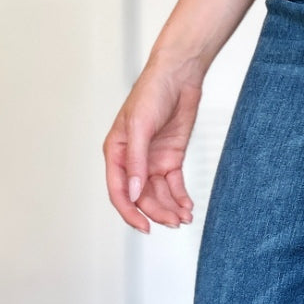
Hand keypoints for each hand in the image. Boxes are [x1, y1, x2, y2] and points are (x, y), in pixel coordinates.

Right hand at [103, 55, 203, 232]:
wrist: (178, 76)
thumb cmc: (151, 93)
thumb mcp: (140, 127)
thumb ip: (137, 162)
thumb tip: (134, 192)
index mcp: (115, 153)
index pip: (118, 191)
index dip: (129, 212)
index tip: (144, 227)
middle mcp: (132, 161)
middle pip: (141, 197)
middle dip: (156, 212)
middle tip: (173, 222)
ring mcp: (152, 161)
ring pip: (158, 194)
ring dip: (170, 208)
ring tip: (184, 218)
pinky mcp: (170, 159)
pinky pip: (173, 185)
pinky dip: (180, 198)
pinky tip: (187, 207)